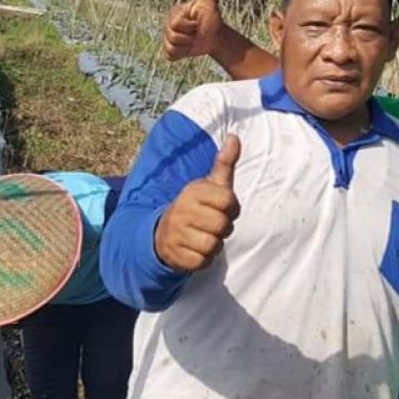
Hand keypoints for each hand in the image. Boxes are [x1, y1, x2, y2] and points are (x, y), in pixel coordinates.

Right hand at [155, 135, 240, 270]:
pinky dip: (205, 259)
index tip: (224, 207)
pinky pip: (203, 262)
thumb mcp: (209, 184)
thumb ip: (224, 162)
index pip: (228, 200)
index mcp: (193, 191)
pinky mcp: (176, 256)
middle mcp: (182, 210)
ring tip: (205, 236)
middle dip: (224, 228)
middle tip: (213, 224)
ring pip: (214, 245)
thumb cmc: (196, 206)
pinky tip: (197, 249)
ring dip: (215, 244)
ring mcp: (177, 234)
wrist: (164, 233)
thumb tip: (234, 137)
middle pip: (223, 226)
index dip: (232, 207)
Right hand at [162, 0, 222, 60]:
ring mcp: (167, 37)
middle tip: (196, 31)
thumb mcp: (210, 3)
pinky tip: (189, 48)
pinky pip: (171, 55)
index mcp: (175, 12)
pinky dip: (182, 54)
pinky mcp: (170, 50)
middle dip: (189, 36)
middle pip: (173, 36)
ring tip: (193, 39)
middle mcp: (168, 23)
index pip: (177, 23)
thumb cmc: (212, 19)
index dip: (191, 25)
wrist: (214, 37)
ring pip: (172, 47)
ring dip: (187, 46)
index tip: (197, 21)